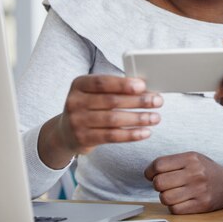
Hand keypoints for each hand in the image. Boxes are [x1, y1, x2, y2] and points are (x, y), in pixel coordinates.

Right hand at [39, 75, 162, 168]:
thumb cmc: (89, 106)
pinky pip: (112, 136)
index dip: (123, 84)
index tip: (143, 86)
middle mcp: (75, 102)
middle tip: (157, 101)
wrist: (65, 132)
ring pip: (113, 120)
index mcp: (79, 85)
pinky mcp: (83, 138)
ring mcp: (77, 122)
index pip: (102, 82)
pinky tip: (145, 132)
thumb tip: (146, 88)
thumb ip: (114, 88)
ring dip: (139, 119)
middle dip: (138, 101)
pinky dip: (131, 135)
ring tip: (155, 118)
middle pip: (111, 101)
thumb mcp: (94, 93)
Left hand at [145, 151, 222, 213]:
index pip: (158, 164)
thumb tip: (149, 172)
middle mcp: (195, 173)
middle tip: (164, 184)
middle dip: (157, 184)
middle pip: (159, 182)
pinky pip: (175, 209)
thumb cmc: (207, 170)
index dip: (149, 171)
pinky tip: (180, 200)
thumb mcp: (193, 158)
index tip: (151, 174)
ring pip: (165, 197)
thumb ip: (172, 162)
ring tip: (173, 192)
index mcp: (191, 158)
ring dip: (165, 196)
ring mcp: (199, 190)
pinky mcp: (201, 204)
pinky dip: (174, 206)